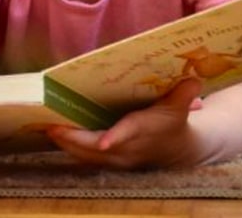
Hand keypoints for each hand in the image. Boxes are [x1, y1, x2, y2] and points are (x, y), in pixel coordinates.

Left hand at [47, 77, 205, 168]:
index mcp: (144, 131)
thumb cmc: (173, 121)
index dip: (115, 139)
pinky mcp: (109, 162)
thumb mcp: (181, 106)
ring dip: (67, 145)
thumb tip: (194, 79)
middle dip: (74, 140)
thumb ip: (184, 93)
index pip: (128, 135)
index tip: (102, 143)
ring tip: (47, 128)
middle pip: (97, 149)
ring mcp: (117, 159)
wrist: (175, 149)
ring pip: (87, 156)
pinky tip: (55, 136)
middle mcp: (128, 149)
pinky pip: (85, 158)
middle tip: (52, 126)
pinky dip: (69, 148)